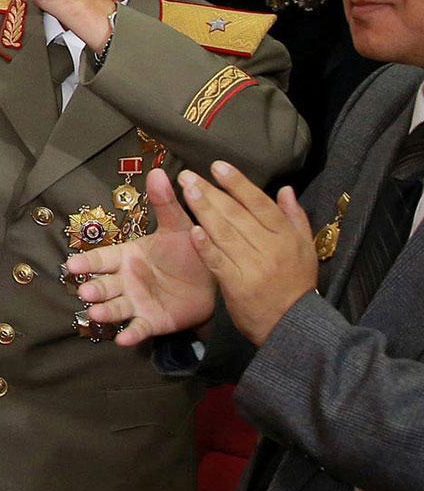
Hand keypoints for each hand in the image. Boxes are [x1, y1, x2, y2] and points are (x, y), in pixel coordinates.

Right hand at [66, 169, 216, 341]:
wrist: (214, 280)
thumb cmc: (188, 251)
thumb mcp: (178, 226)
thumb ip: (165, 203)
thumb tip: (158, 171)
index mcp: (127, 256)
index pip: (102, 259)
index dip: (88, 263)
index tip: (72, 265)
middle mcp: (126, 280)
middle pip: (104, 285)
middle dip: (93, 288)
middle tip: (85, 291)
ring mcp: (137, 302)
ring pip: (115, 307)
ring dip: (104, 311)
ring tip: (96, 313)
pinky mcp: (151, 321)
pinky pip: (138, 329)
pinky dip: (130, 334)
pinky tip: (122, 340)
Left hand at [174, 160, 319, 343]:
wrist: (292, 324)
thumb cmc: (296, 283)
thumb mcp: (305, 249)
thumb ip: (295, 218)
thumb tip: (286, 189)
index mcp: (287, 237)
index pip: (260, 203)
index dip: (239, 183)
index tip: (218, 166)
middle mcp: (271, 248)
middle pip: (238, 214)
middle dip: (212, 192)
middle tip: (188, 175)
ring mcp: (253, 266)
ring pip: (226, 233)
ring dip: (204, 210)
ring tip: (186, 191)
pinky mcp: (237, 285)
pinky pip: (219, 261)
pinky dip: (206, 246)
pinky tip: (192, 230)